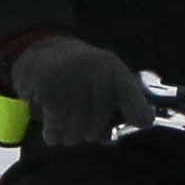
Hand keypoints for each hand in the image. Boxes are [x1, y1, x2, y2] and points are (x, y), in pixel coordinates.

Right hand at [11, 35, 151, 148]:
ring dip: (70, 134)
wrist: (39, 50)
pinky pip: (56, 128)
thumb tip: (145, 123)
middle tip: (83, 123)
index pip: (128, 91)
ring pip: (76, 129)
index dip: (137, 109)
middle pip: (99, 121)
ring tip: (66, 123)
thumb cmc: (77, 77)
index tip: (143, 123)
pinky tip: (53, 130)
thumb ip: (125, 101)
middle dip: (90, 130)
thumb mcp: (105, 80)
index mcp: (111, 67)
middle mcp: (93, 69)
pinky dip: (53, 134)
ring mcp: (70, 78)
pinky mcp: (49, 89)